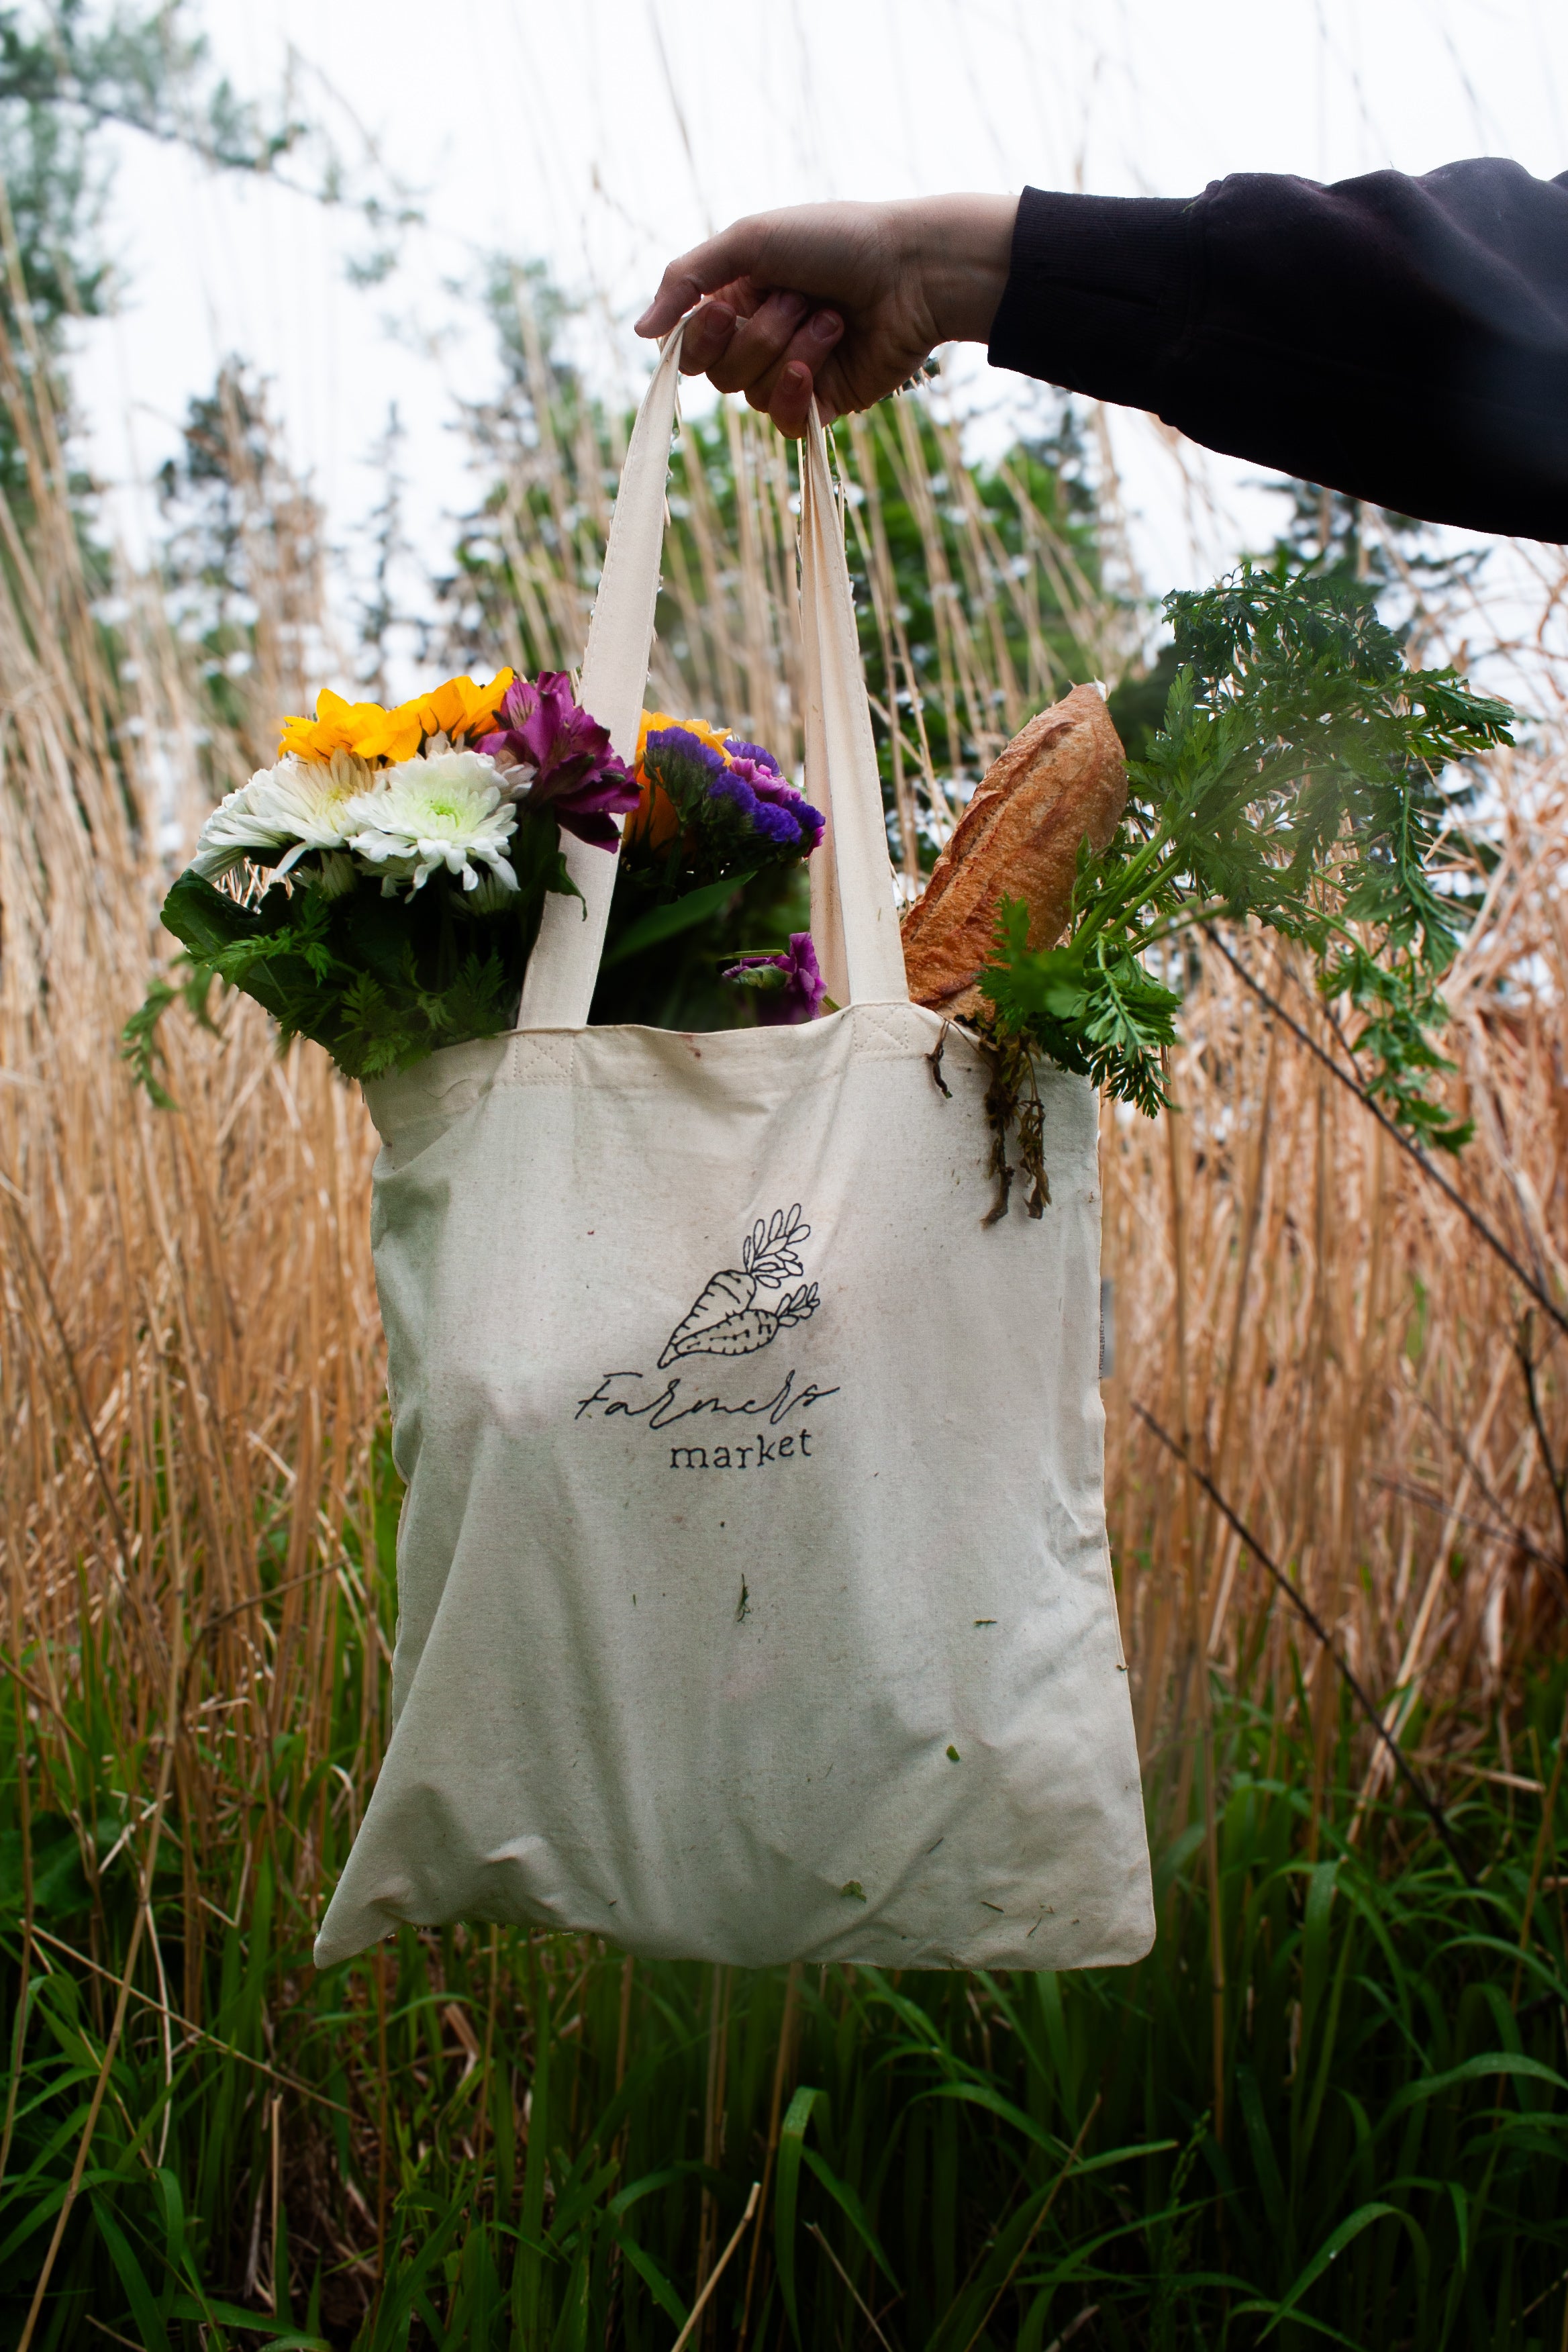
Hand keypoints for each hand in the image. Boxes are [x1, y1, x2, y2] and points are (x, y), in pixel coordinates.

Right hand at [635, 195, 1018, 436]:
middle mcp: (761, 338)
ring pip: (752, 394)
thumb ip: (687, 279)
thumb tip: (638, 333)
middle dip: (756, 335)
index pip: (689, 346)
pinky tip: (829, 351)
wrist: (913, 269)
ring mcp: (793, 373)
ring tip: (831, 315)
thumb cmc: (837, 241)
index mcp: (739, 298)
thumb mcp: (751, 239)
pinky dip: (799, 389)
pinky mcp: (825, 402)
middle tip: (796, 297)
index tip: (725, 307)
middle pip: (719, 374)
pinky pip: (785, 422)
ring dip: (789, 348)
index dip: (701, 338)